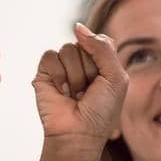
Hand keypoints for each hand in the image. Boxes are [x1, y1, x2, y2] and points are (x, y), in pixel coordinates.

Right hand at [31, 24, 127, 155]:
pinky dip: (58, 75)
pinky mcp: (44, 72)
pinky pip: (51, 56)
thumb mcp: (116, 77)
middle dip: (89, 70)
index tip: (104, 80)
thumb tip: (77, 27)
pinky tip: (61, 92)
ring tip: (75, 94)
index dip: (102, 57)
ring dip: (75, 76)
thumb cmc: (101, 111)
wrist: (78, 134)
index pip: (100, 41)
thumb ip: (103, 47)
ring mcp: (63, 67)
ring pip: (68, 49)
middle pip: (84, 44)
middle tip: (88, 92)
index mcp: (102, 63)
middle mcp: (82, 63)